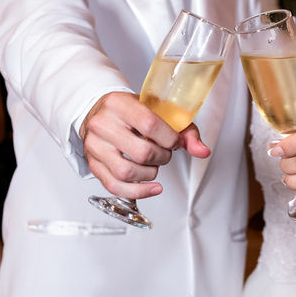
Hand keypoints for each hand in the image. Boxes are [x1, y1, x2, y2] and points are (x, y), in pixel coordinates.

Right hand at [80, 92, 209, 199]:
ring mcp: (95, 146)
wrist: (98, 112)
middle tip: (165, 153)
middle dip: (162, 158)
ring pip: (126, 172)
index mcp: (119, 104)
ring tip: (154, 165)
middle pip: (141, 152)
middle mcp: (103, 125)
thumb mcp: (156, 110)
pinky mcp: (93, 164)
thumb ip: (183, 129)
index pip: (149, 125)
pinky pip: (114, 186)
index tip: (175, 142)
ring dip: (149, 174)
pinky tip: (152, 188)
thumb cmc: (129, 111)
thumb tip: (202, 151)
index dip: (169, 138)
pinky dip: (138, 192)